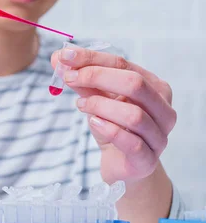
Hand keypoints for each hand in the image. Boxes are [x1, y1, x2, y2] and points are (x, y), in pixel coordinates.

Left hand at [51, 47, 176, 183]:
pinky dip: (109, 130)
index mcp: (155, 87)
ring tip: (80, 105)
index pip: (123, 64)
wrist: (122, 165)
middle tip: (70, 78)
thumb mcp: (98, 99)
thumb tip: (58, 58)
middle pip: (134, 84)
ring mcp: (159, 136)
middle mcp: (163, 109)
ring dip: (100, 105)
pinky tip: (93, 123)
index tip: (65, 57)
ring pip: (134, 115)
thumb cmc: (114, 126)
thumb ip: (82, 79)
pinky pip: (132, 143)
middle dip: (97, 77)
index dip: (92, 59)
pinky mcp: (148, 160)